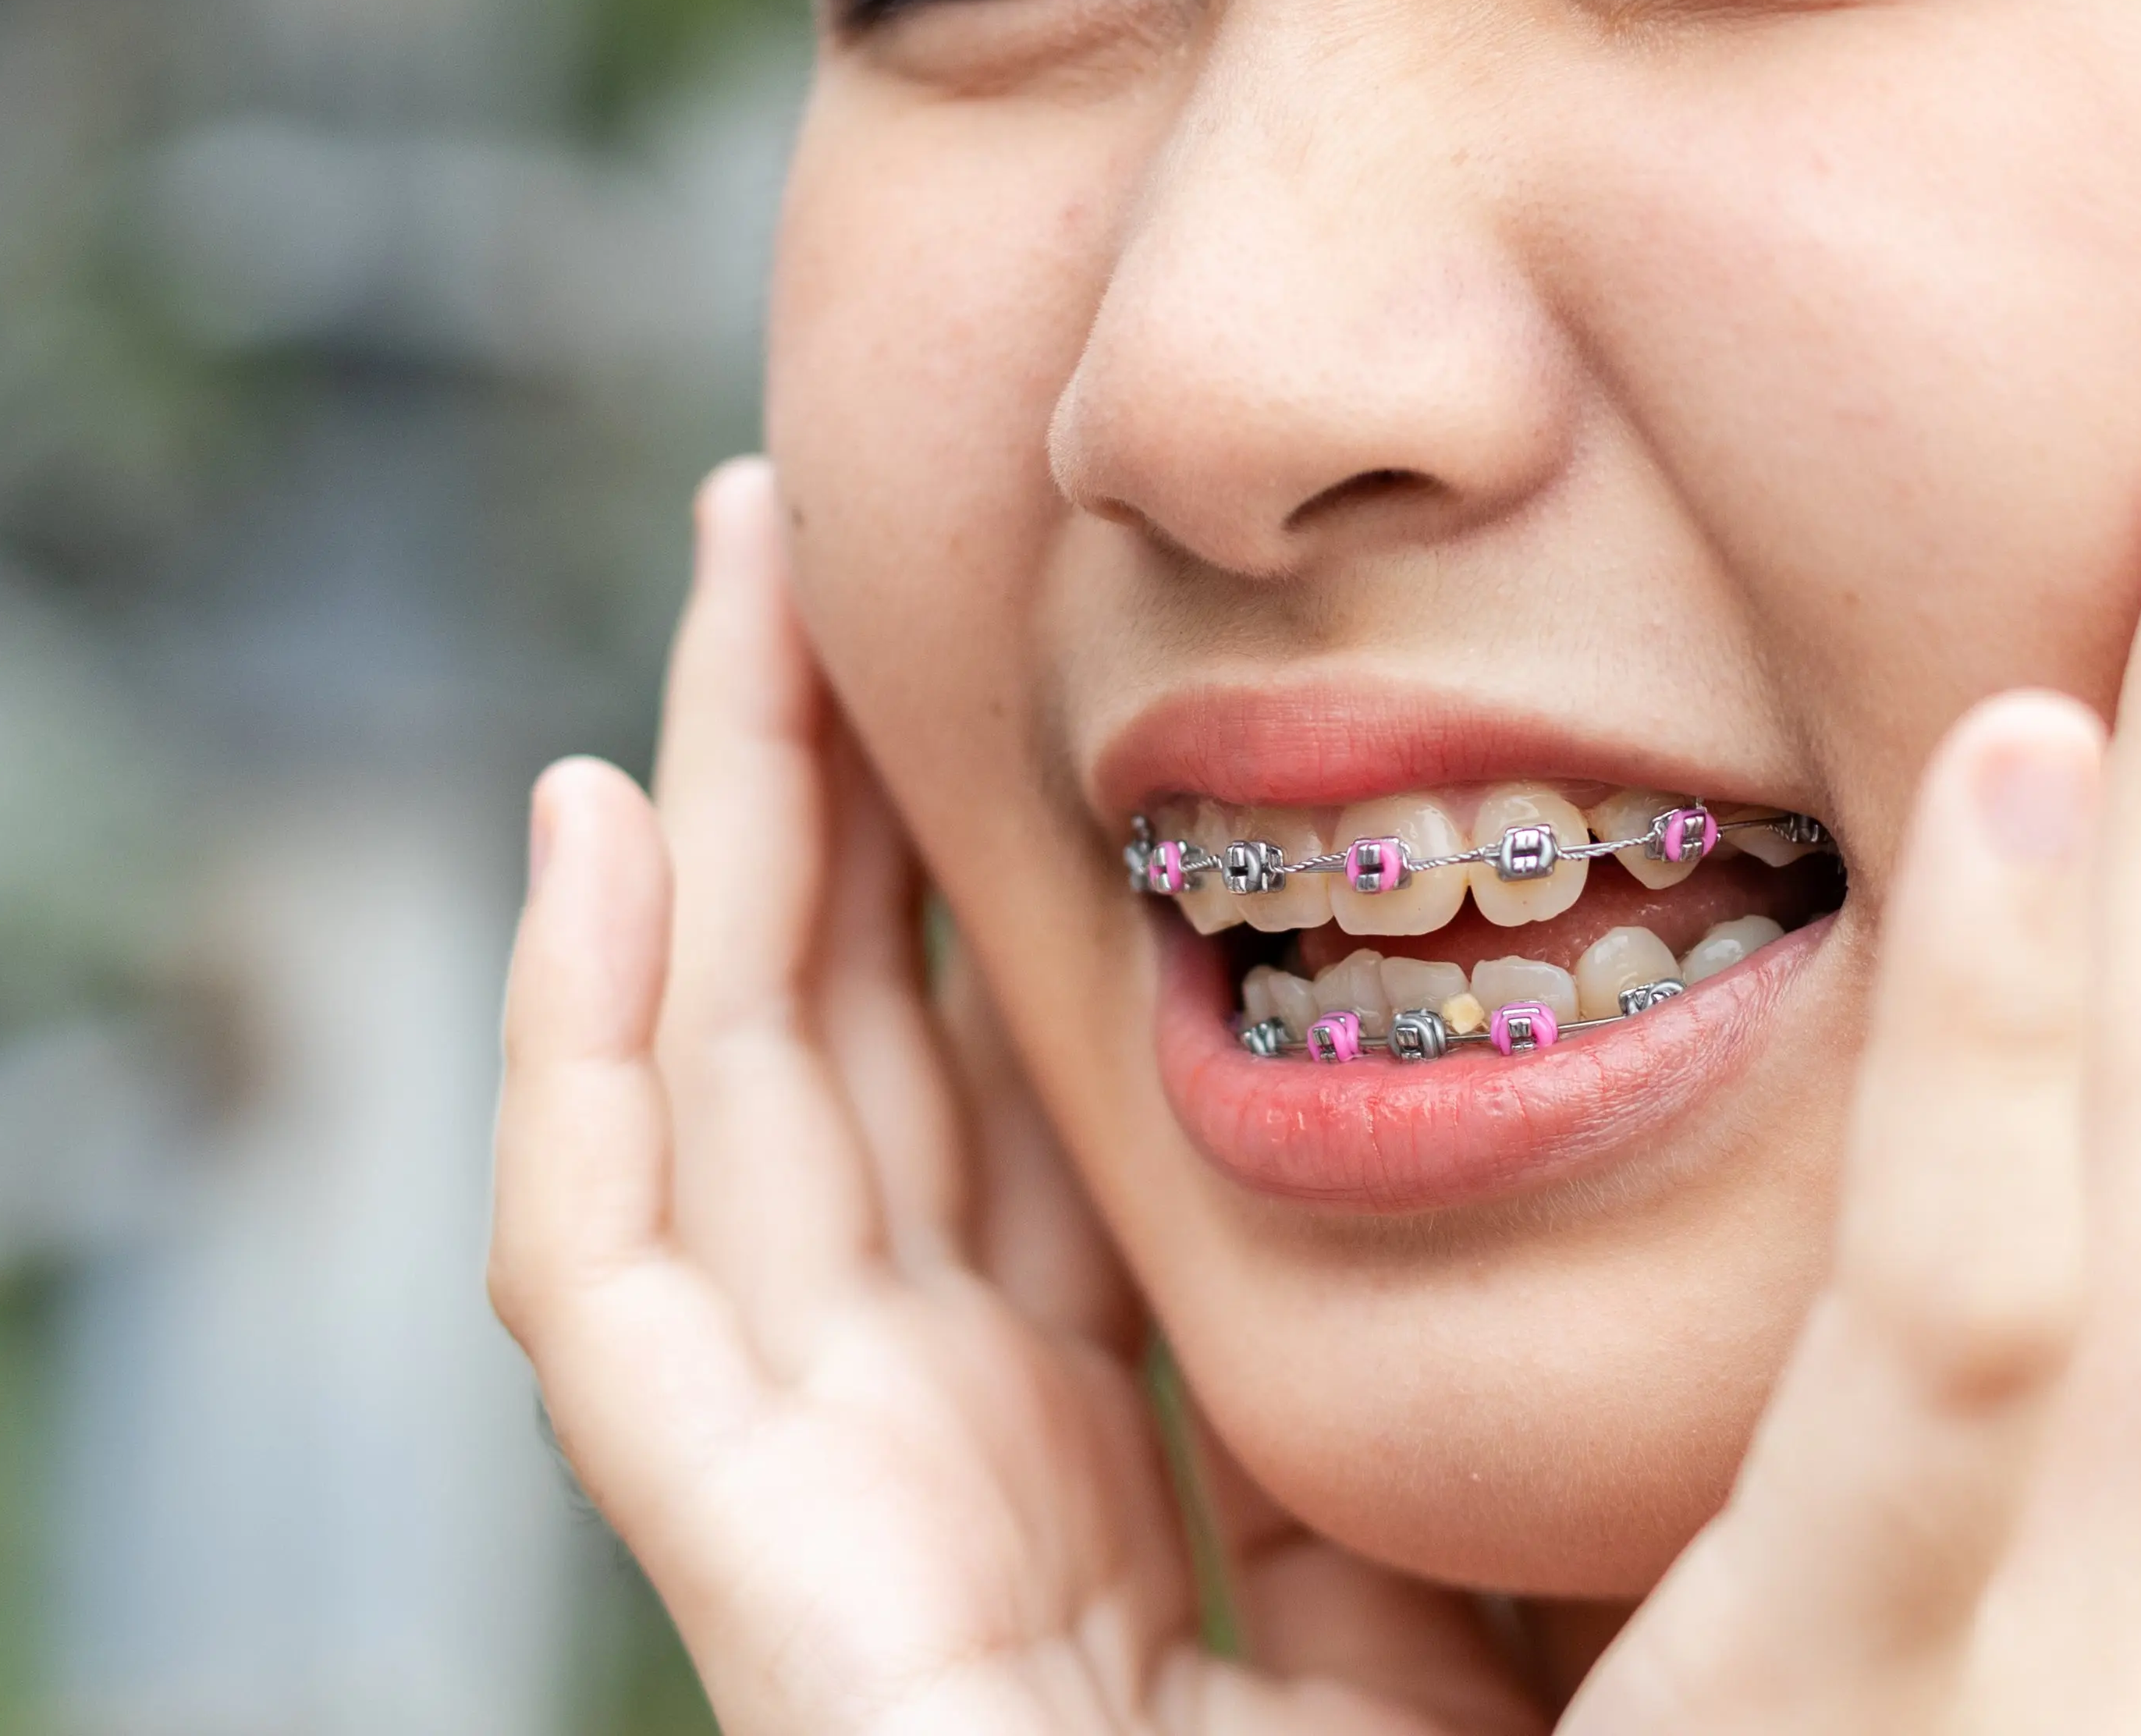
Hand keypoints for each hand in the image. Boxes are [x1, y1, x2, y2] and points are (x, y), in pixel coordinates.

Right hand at [488, 461, 1544, 1735]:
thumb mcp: (1509, 1581)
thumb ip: (1471, 1405)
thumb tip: (1575, 1117)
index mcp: (1123, 1495)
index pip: (1034, 1146)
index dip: (1009, 914)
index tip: (1049, 688)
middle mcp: (960, 1499)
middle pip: (865, 1087)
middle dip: (843, 811)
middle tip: (853, 538)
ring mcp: (840, 1545)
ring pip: (734, 1120)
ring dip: (708, 838)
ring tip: (739, 569)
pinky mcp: (774, 1602)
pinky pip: (613, 1310)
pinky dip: (565, 1066)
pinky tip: (576, 831)